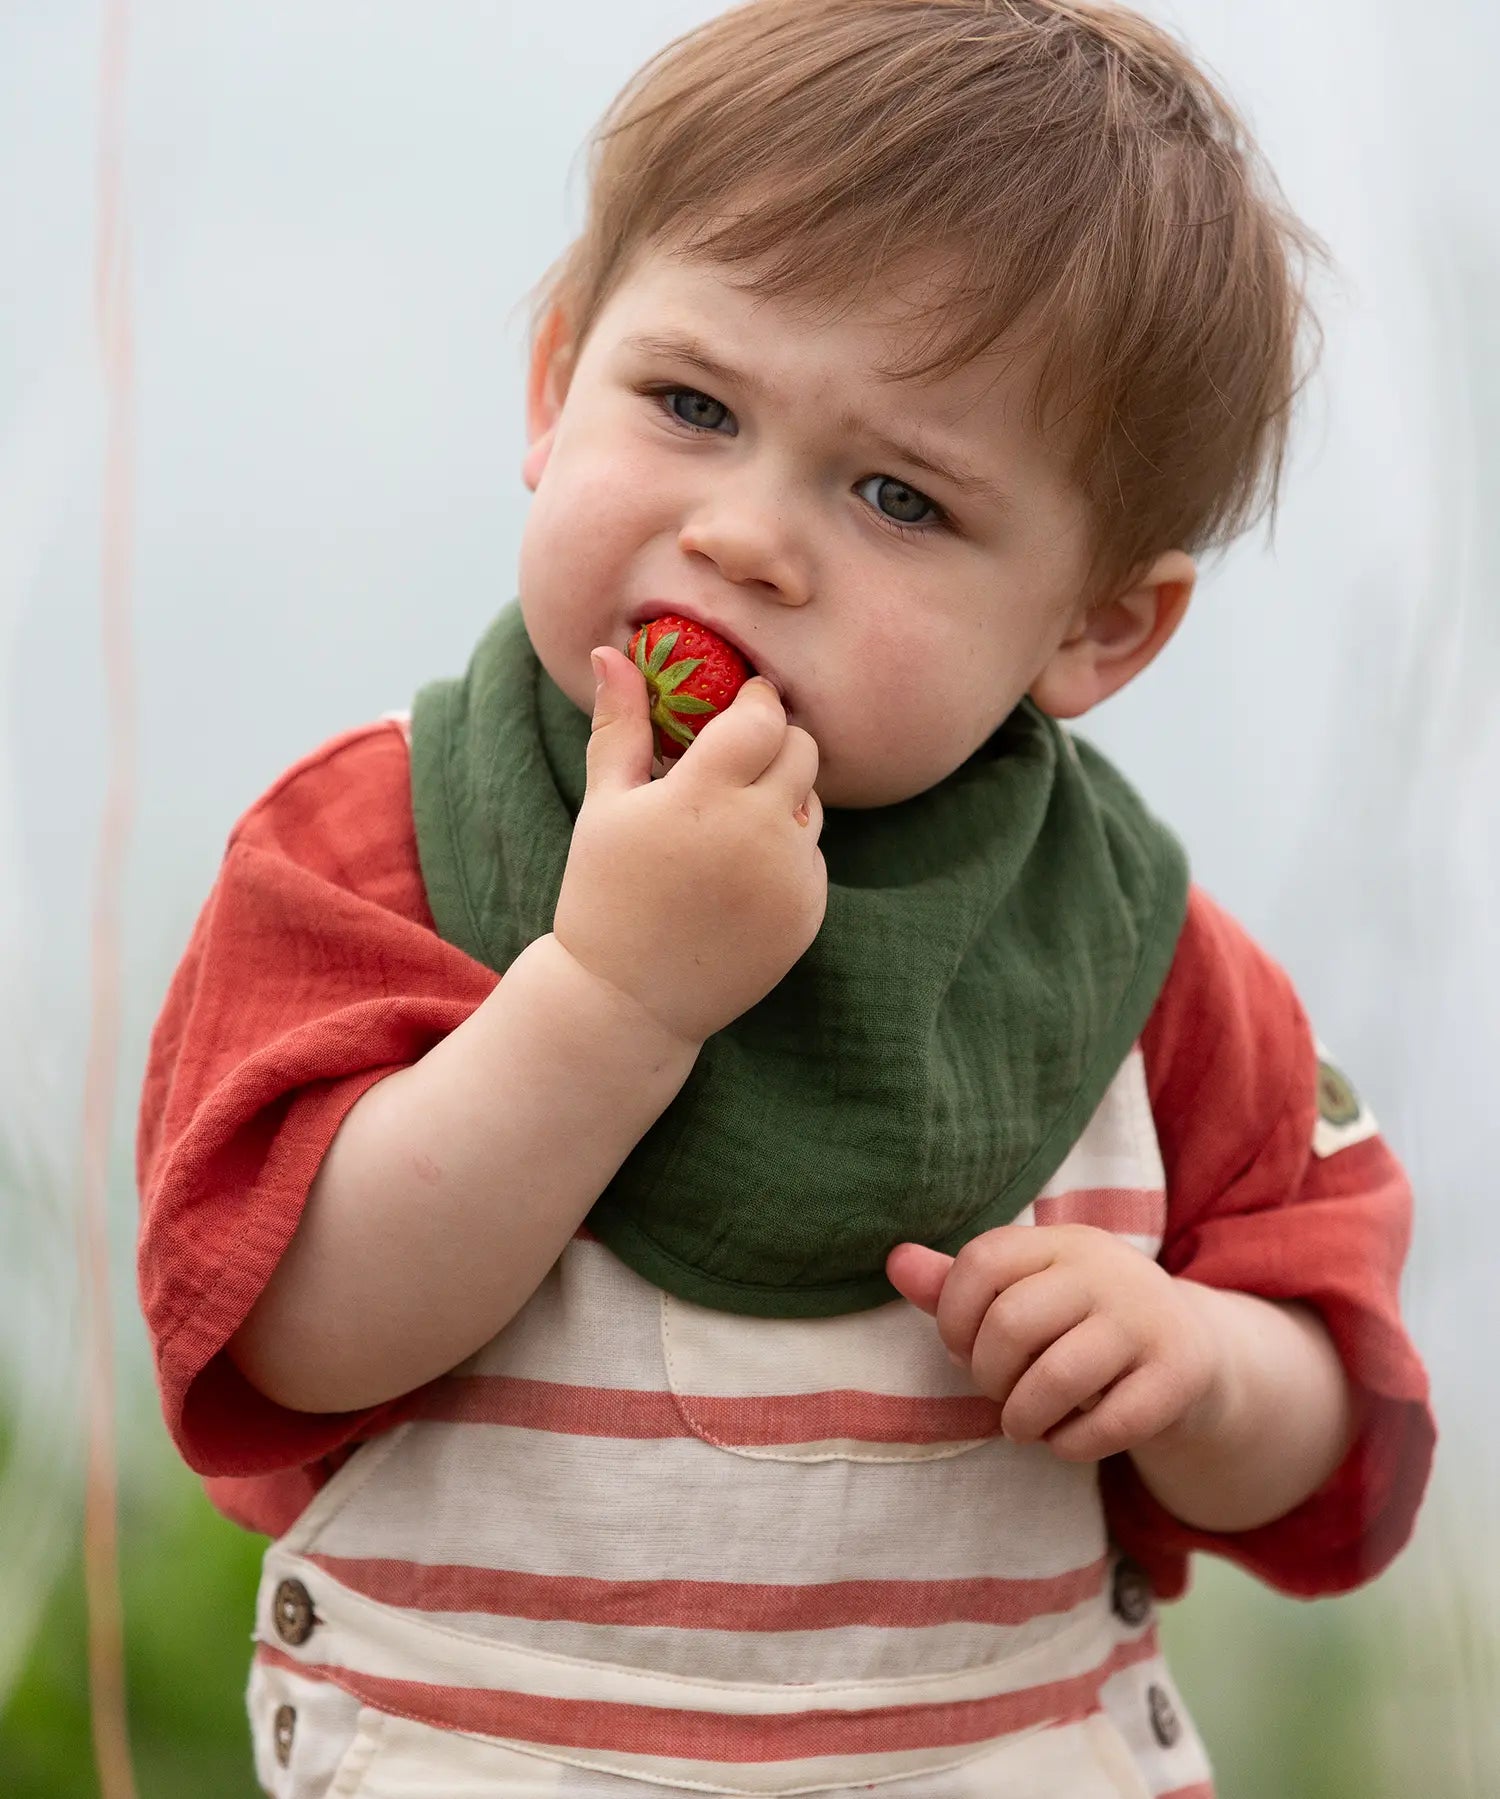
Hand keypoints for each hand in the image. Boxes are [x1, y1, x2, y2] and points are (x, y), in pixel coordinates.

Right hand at [551, 644, 826, 1047]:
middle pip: (802, 750)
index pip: (763, 717)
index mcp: (704, 795)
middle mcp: (758, 831)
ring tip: (729, 823)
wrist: (627, 1000)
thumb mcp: (605, 805)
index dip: (756, 702)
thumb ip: (618, 724)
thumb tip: (610, 651)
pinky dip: (785, 854)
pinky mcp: (809, 914)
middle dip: (775, 742)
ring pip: (812, 803)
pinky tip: (738, 876)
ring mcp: (789, 876)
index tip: (741, 704)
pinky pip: (811, 858)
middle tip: (740, 756)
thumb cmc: (604, 892)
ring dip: (783, 797)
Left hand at [885, 1226, 1226, 1462]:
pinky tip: (1066, 1440)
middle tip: (997, 1391)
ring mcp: (1146, 1320)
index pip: (983, 1261)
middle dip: (988, 1375)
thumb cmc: (1080, 1322)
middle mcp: (1106, 1270)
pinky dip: (1070, 1446)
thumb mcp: (1027, 1292)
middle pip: (1012, 1323)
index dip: (953, 1315)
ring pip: (1057, 1378)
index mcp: (1061, 1242)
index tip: (960, 1347)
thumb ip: (958, 1283)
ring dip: (1022, 1418)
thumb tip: (894, 1261)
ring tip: (1022, 1424)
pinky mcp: (1178, 1374)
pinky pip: (1106, 1425)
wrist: (1192, 1352)